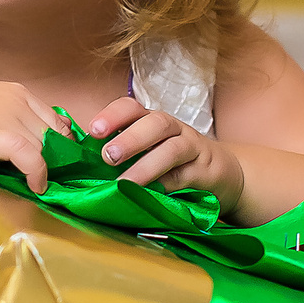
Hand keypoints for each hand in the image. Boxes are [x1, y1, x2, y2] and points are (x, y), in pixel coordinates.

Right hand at [0, 81, 66, 192]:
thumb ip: (9, 123)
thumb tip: (40, 148)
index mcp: (12, 90)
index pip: (56, 120)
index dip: (60, 146)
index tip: (55, 168)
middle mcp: (13, 97)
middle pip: (54, 134)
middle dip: (56, 159)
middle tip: (48, 182)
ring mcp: (5, 114)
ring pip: (45, 146)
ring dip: (46, 169)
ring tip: (36, 186)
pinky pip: (32, 157)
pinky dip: (38, 174)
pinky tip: (35, 187)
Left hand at [84, 97, 245, 204]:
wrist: (221, 175)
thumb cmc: (172, 164)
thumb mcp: (147, 152)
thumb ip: (121, 155)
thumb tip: (82, 167)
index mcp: (151, 122)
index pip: (132, 108)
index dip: (112, 116)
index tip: (93, 131)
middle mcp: (173, 129)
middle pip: (155, 123)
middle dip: (130, 138)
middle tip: (108, 156)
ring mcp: (192, 148)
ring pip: (173, 148)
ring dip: (147, 164)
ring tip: (125, 182)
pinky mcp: (206, 171)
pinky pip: (186, 176)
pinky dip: (168, 185)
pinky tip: (152, 194)